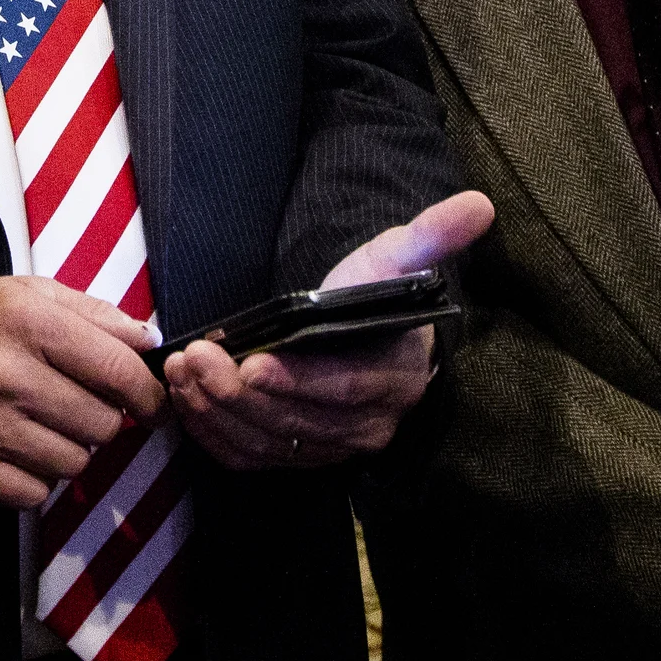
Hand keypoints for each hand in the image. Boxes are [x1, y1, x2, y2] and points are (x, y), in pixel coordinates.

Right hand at [0, 274, 165, 509]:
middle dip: (98, 418)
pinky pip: (36, 492)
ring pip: (74, 463)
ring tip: (36, 423)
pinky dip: (33, 477)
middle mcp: (4, 372)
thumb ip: (92, 312)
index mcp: (25, 321)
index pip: (118, 372)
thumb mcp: (24, 294)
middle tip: (72, 404)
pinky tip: (12, 446)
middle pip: (103, 425)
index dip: (148, 395)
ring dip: (66, 448)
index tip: (151, 404)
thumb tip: (149, 341)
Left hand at [166, 190, 494, 471]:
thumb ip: (431, 235)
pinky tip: (186, 398)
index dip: (298, 379)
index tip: (251, 361)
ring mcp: (330, 447)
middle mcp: (368, 426)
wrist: (359, 333)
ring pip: (268, 441)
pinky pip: (250, 457)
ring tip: (181, 369)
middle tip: (196, 356)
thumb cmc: (370, 294)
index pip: (344, 387)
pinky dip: (213, 432)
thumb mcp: (396, 258)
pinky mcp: (297, 456)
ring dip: (217, 409)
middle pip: (297, 420)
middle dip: (239, 391)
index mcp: (395, 379)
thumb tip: (479, 203)